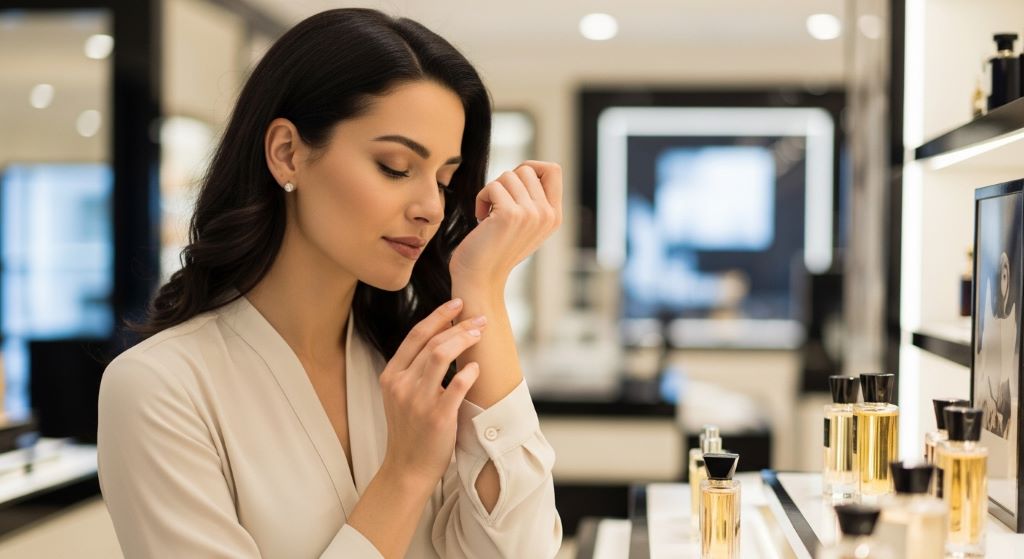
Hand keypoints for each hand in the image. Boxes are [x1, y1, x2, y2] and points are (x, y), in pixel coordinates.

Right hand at [378, 299, 485, 485]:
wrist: (407, 468)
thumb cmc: (411, 430)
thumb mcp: (402, 395)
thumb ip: (415, 370)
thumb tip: (443, 337)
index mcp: (391, 375)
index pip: (415, 335)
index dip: (438, 316)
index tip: (457, 303)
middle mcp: (401, 384)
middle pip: (432, 342)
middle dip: (458, 325)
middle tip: (479, 318)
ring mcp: (417, 400)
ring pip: (440, 355)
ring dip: (463, 339)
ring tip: (479, 333)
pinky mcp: (436, 416)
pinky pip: (456, 386)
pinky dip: (469, 372)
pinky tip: (477, 367)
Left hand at [449, 160, 562, 288]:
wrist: (480, 278)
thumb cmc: (496, 248)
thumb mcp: (525, 224)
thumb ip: (533, 199)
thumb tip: (526, 169)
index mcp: (554, 216)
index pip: (553, 169)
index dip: (531, 168)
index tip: (514, 187)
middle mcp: (547, 215)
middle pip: (527, 169)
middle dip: (506, 182)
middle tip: (498, 205)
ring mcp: (530, 215)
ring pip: (508, 175)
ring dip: (492, 191)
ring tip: (489, 214)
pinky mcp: (510, 215)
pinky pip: (493, 186)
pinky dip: (481, 199)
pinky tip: (481, 218)